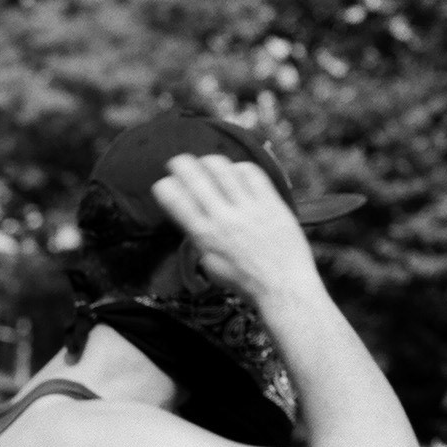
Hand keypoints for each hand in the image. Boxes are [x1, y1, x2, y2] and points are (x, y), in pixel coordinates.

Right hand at [150, 153, 320, 309]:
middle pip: (195, 178)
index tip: (164, 183)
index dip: (165, 187)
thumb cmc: (246, 281)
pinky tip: (237, 170)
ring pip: (223, 170)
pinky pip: (253, 174)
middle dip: (181, 164)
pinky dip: (241, 167)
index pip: (175, 200)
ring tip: (207, 162)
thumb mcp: (211, 265)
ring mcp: (249, 208)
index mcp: (204, 235)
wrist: (282, 286)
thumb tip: (194, 223)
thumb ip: (200, 242)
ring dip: (209, 161)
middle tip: (179, 162)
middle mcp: (223, 218)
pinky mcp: (271, 203)